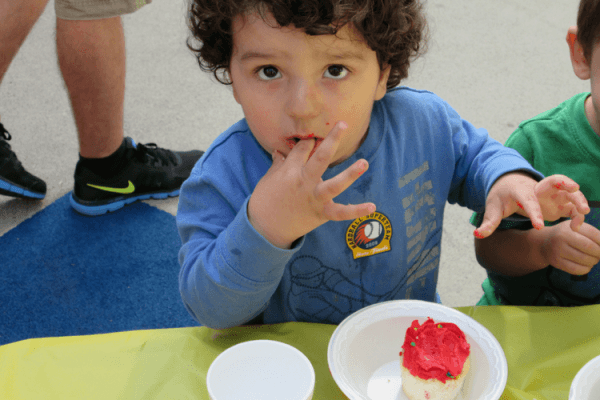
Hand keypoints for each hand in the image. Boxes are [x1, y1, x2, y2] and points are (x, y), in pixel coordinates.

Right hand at [248, 121, 375, 248]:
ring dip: (350, 174)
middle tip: (343, 125)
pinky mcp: (321, 214)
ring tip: (364, 163)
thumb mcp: (268, 178)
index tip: (315, 137)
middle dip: (332, 141)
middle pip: (320, 158)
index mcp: (290, 170)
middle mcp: (304, 182)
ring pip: (334, 185)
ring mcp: (314, 198)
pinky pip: (341, 213)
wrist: (264, 228)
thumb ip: (279, 164)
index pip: (304, 148)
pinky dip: (357, 211)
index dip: (310, 140)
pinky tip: (372, 206)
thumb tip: (280, 151)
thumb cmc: (264, 200)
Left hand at [474, 173, 588, 238]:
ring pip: (567, 191)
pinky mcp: (557, 201)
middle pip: (554, 182)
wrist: (508, 185)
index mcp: (520, 191)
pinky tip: (577, 225)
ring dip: (578, 199)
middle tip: (576, 189)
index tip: (539, 226)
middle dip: (565, 183)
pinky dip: (577, 211)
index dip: (534, 213)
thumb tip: (478, 234)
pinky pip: (571, 203)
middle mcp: (538, 189)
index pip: (527, 200)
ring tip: (584, 214)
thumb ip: (489, 222)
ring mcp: (550, 193)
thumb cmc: (501, 197)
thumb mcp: (493, 208)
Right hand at [541, 220, 599, 275]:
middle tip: (599, 254)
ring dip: (594, 261)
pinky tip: (586, 265)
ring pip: (584, 260)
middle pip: (590, 248)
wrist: (544, 243)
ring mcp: (557, 251)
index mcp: (569, 228)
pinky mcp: (556, 262)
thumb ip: (591, 233)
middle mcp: (561, 238)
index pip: (593, 234)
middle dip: (599, 253)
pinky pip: (577, 269)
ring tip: (593, 259)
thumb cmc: (566, 234)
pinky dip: (586, 269)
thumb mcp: (575, 227)